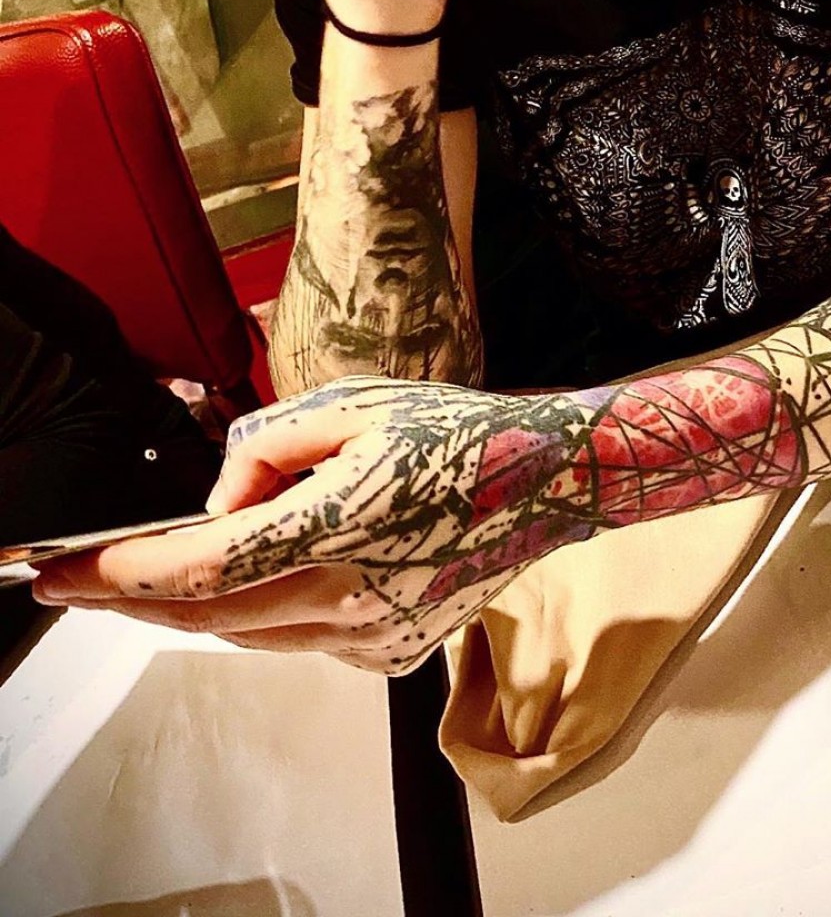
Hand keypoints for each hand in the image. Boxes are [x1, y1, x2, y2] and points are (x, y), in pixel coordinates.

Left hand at [32, 378, 600, 672]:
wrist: (545, 483)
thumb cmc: (456, 434)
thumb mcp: (352, 406)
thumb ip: (264, 448)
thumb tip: (220, 501)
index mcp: (336, 527)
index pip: (195, 567)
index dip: (114, 573)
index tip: (55, 576)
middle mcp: (348, 599)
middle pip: (206, 615)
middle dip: (133, 598)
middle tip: (80, 582)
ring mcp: (371, 637)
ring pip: (250, 632)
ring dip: (203, 602)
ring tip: (189, 561)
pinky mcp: (389, 654)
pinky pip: (298, 640)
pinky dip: (269, 609)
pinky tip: (288, 568)